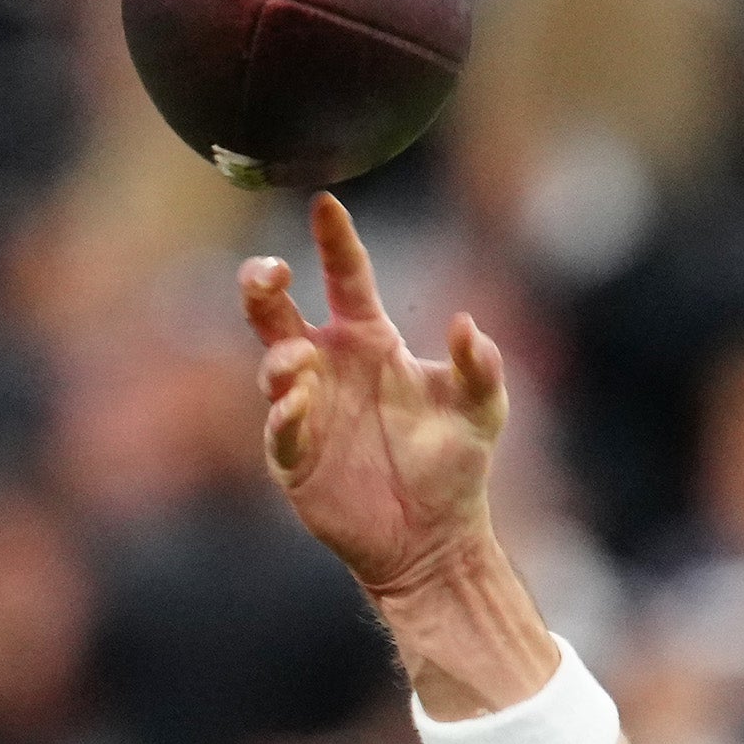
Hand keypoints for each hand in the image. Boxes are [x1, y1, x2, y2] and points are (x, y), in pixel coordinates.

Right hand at [242, 193, 508, 604]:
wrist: (435, 539)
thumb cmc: (455, 465)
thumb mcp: (482, 411)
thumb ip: (480, 366)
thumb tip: (466, 324)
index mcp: (368, 340)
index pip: (346, 277)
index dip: (335, 240)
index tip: (326, 204)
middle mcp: (328, 365)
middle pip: (277, 311)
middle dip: (262, 283)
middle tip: (269, 271)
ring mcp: (306, 409)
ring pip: (272, 365)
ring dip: (280, 358)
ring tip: (298, 361)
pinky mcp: (295, 457)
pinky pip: (280, 429)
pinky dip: (284, 414)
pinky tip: (296, 403)